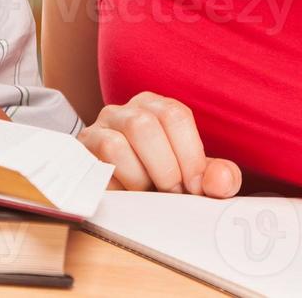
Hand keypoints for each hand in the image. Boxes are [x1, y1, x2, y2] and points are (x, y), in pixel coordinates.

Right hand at [79, 92, 241, 195]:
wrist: (119, 194)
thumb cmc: (161, 181)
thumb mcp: (193, 178)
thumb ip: (217, 178)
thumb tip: (221, 180)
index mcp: (155, 107)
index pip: (175, 115)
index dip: (190, 155)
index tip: (195, 187)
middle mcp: (124, 111)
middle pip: (145, 125)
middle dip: (165, 168)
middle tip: (172, 193)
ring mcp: (97, 130)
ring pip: (116, 145)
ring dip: (139, 178)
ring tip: (147, 193)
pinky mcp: (80, 153)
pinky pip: (94, 165)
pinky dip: (117, 183)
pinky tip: (127, 194)